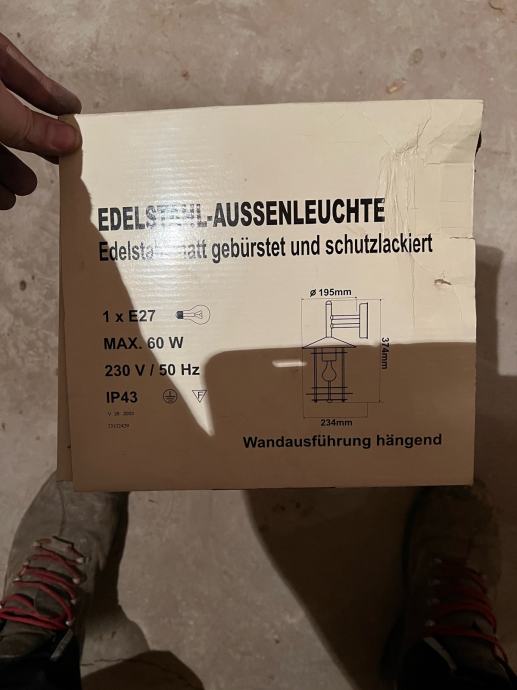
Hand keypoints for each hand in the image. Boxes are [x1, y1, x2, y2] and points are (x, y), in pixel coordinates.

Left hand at [0, 33, 81, 209]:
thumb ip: (30, 125)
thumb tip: (71, 139)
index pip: (21, 72)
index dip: (49, 94)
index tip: (74, 110)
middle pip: (7, 114)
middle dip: (32, 143)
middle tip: (58, 162)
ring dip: (9, 170)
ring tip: (25, 189)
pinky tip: (2, 198)